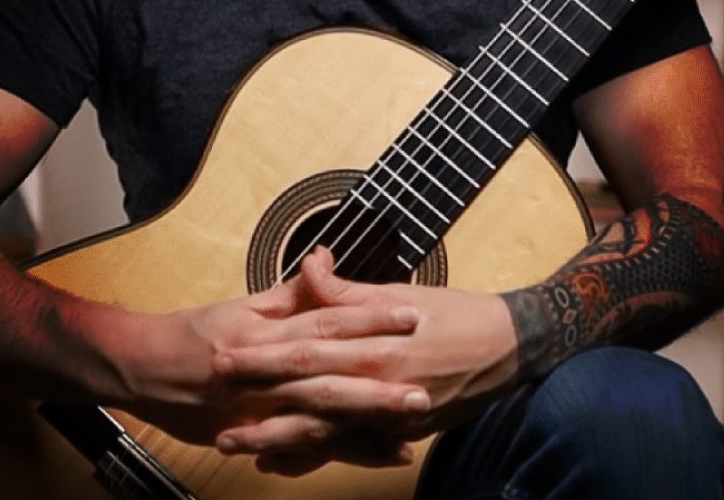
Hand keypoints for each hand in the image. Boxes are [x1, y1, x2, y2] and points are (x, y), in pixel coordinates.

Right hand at [104, 259, 427, 457]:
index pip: (323, 320)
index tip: (409, 314)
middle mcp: (262, 370)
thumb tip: (323, 263)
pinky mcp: (251, 435)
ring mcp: (256, 407)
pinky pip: (301, 447)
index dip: (367, 317)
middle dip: (376, 379)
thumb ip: (289, 294)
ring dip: (365, 419)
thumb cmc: (191, 334)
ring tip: (409, 418)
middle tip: (423, 381)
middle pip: (326, 372)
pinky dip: (340, 453)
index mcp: (264, 331)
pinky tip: (378, 454)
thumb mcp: (241, 306)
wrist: (139, 368)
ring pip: (316, 414)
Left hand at [209, 247, 521, 473]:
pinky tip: (280, 462)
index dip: (262, 354)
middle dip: (256, 398)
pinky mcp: (398, 435)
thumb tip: (309, 262)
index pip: (306, 348)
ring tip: (233, 442)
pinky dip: (312, 457)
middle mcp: (377, 384)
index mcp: (374, 344)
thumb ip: (346, 290)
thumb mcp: (400, 293)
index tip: (224, 353)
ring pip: (322, 431)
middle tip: (213, 399)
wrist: (509, 348)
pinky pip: (348, 450)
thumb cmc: (455, 313)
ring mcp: (388, 416)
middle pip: (305, 393)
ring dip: (274, 438)